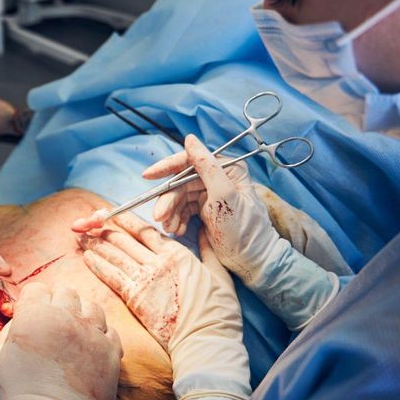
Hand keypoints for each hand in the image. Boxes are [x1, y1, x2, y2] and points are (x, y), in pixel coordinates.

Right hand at [0, 283, 121, 399]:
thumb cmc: (20, 396)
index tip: (33, 316)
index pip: (37, 289)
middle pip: (66, 292)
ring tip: (76, 336)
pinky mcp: (111, 351)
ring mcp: (92, 333)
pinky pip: (110, 330)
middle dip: (59, 305)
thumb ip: (14, 330)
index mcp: (34, 315)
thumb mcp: (3, 356)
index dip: (33, 302)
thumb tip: (24, 320)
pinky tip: (91, 351)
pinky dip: (101, 336)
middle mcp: (65, 317)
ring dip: (83, 316)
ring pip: (92, 306)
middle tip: (55, 327)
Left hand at [81, 226, 249, 399]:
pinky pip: (111, 277)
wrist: (206, 342)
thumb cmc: (218, 313)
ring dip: (96, 244)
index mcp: (178, 255)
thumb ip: (208, 251)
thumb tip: (205, 230)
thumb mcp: (220, 276)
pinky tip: (86, 257)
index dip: (127, 221)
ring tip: (81, 237)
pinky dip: (98, 265)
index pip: (146, 231)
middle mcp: (158, 263)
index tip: (113, 214)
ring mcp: (145, 281)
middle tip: (89, 222)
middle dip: (105, 229)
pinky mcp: (135, 299)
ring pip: (115, 255)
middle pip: (125, 241)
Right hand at [142, 134, 278, 285]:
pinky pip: (182, 210)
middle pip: (180, 183)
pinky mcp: (204, 210)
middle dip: (168, 201)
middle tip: (159, 217)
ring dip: (171, 213)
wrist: (252, 260)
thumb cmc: (244, 229)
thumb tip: (189, 139)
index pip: (190, 160)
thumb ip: (206, 166)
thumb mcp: (224, 195)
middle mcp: (216, 178)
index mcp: (225, 168)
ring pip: (179, 198)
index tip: (148, 175)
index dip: (167, 167)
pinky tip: (178, 230)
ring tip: (171, 228)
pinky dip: (177, 219)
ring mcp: (209, 194)